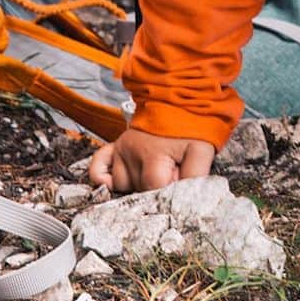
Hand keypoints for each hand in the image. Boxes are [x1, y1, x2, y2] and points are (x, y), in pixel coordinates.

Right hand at [89, 127, 215, 192]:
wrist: (181, 100)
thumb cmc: (192, 127)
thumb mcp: (202, 151)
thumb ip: (194, 177)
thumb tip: (187, 199)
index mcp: (153, 156)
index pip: (154, 190)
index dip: (170, 188)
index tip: (179, 178)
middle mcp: (131, 153)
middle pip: (137, 189)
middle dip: (155, 187)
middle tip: (171, 170)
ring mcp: (121, 150)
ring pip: (121, 185)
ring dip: (136, 184)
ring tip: (154, 170)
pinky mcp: (114, 148)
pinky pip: (97, 169)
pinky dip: (102, 178)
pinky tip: (115, 182)